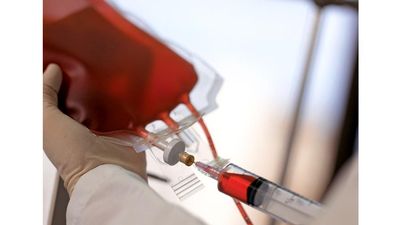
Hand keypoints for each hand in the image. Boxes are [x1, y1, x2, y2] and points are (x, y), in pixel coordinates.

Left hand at [43, 64, 146, 194]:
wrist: (107, 172)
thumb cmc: (73, 153)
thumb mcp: (46, 121)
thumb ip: (43, 94)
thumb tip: (52, 70)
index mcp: (62, 122)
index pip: (60, 94)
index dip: (60, 77)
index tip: (65, 58)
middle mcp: (84, 122)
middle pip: (85, 93)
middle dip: (87, 77)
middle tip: (90, 57)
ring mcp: (106, 123)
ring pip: (107, 96)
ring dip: (108, 85)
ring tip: (109, 65)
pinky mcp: (126, 125)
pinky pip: (128, 105)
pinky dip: (128, 96)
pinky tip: (126, 83)